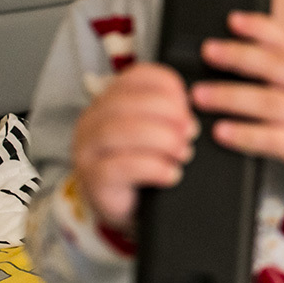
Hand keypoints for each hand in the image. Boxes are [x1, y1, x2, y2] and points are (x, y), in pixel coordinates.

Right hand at [72, 63, 196, 230]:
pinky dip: (153, 168)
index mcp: (112, 99)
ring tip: (183, 153)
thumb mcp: (158, 132)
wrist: (128, 206)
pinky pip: (120, 166)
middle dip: (169, 114)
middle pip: (129, 102)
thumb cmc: (144, 163)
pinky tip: (171, 174)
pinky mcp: (93, 178)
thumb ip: (170, 114)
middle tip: (191, 133)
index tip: (188, 104)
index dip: (168, 87)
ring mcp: (88, 148)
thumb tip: (195, 108)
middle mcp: (94, 119)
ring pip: (121, 131)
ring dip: (162, 140)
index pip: (137, 76)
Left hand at [191, 11, 283, 180]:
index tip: (233, 20)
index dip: (262, 28)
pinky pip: (272, 141)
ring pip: (271, 104)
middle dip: (240, 57)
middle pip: (278, 68)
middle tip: (209, 52)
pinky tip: (221, 131)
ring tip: (200, 94)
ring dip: (231, 97)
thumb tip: (240, 41)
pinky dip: (244, 135)